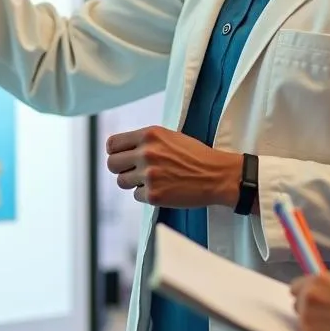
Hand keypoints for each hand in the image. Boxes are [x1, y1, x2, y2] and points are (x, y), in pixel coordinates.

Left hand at [105, 125, 240, 207]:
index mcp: (149, 135)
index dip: (115, 152)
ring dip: (134, 183)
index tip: (121, 157)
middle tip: (133, 171)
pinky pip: (137, 195)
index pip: (113, 144)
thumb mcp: (169, 137)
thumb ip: (146, 141)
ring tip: (152, 180)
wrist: (217, 175)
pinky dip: (147, 194)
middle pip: (112, 164)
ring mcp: (149, 175)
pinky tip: (163, 188)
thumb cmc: (195, 155)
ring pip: (122, 182)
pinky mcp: (154, 195)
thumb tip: (123, 150)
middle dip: (121, 169)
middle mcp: (146, 153)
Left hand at [291, 272, 329, 330]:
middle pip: (297, 304)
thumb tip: (326, 289)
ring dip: (312, 326)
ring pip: (302, 321)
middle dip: (309, 311)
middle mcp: (308, 295)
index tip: (314, 304)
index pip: (297, 287)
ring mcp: (306, 316)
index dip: (306, 295)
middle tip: (326, 320)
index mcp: (319, 280)